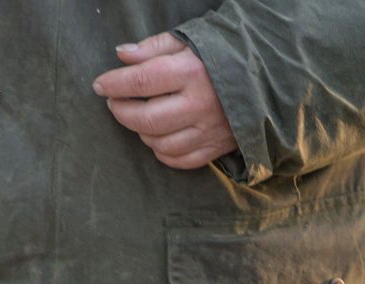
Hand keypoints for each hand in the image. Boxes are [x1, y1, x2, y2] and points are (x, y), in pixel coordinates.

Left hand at [92, 32, 237, 170]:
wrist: (264, 80)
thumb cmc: (221, 58)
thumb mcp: (189, 42)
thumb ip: (153, 47)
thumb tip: (121, 56)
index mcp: (191, 72)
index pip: (141, 81)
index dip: (114, 84)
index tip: (100, 85)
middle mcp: (200, 105)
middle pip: (148, 119)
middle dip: (122, 112)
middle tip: (114, 104)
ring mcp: (210, 130)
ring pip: (162, 143)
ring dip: (141, 133)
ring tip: (138, 119)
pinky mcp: (217, 147)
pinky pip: (181, 160)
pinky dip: (162, 153)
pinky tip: (157, 138)